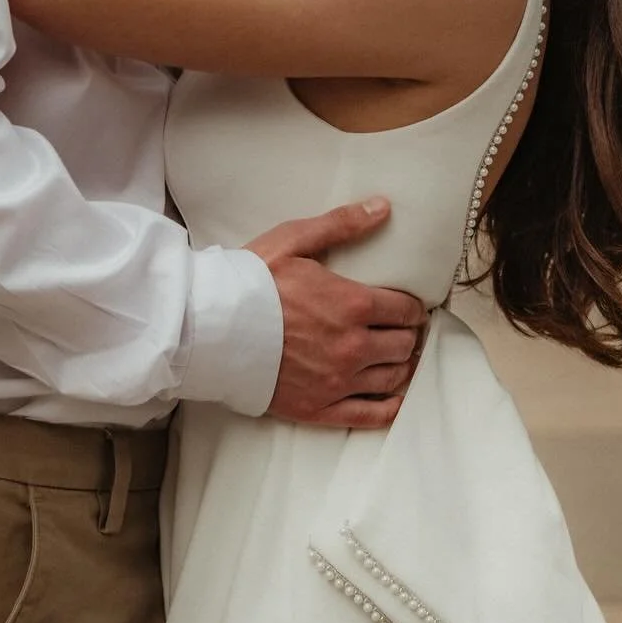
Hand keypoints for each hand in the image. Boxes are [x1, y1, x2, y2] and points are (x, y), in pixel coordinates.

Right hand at [245, 198, 428, 430]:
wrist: (209, 328)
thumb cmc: (249, 281)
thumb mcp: (294, 240)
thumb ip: (342, 224)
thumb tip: (383, 207)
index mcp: (353, 304)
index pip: (405, 310)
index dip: (411, 307)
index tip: (408, 307)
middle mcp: (353, 346)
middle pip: (403, 345)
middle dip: (406, 335)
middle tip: (399, 330)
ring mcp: (338, 382)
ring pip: (393, 378)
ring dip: (400, 366)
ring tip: (394, 357)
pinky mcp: (319, 408)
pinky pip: (370, 415)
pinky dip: (389, 407)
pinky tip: (393, 398)